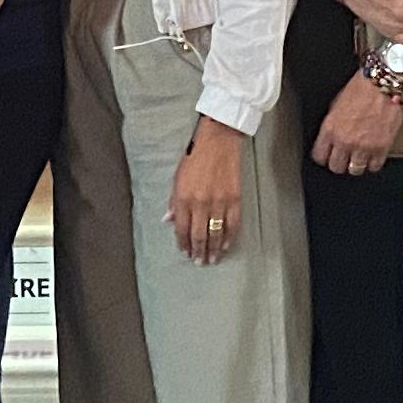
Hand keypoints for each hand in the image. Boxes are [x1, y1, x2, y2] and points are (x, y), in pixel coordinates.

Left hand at [170, 120, 246, 264]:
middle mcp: (200, 203)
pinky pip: (232, 224)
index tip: (184, 252)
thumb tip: (168, 221)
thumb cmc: (195, 156)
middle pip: (198, 235)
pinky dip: (229, 237)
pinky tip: (226, 246)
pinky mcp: (234, 198)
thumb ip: (173, 201)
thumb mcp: (177, 177)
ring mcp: (218, 202)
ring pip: (216, 233)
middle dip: (198, 251)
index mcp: (183, 198)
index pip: (181, 228)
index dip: (183, 243)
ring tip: (212, 260)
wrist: (218, 140)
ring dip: (214, 249)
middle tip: (199, 262)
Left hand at [310, 73, 402, 178]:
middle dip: (338, 162)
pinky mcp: (381, 148)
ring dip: (356, 164)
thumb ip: (332, 124)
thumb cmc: (362, 87)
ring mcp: (364, 146)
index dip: (323, 156)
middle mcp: (345, 140)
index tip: (326, 155)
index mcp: (330, 128)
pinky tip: (372, 155)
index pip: (319, 156)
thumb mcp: (336, 103)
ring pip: (355, 170)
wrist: (384, 83)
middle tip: (343, 157)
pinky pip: (374, 167)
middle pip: (336, 167)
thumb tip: (330, 137)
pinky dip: (373, 163)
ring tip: (358, 157)